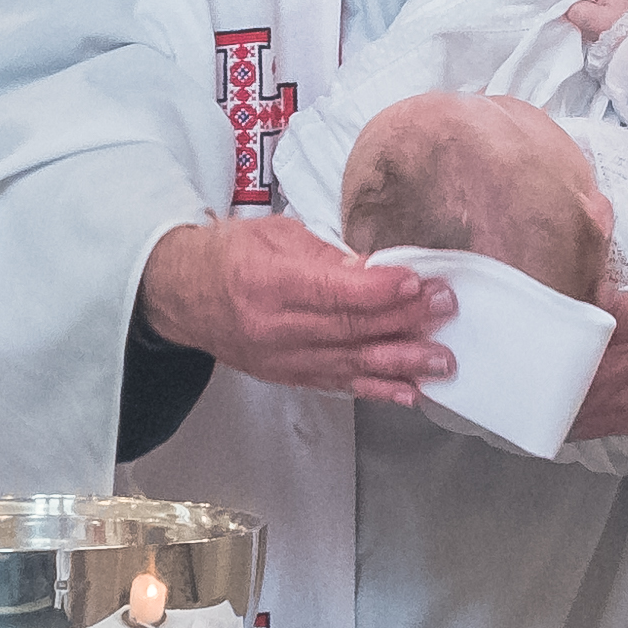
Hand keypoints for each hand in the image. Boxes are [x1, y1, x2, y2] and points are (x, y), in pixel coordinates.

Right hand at [138, 215, 455, 404]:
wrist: (182, 295)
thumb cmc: (228, 256)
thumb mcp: (276, 236)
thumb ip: (327, 255)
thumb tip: (375, 271)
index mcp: (268, 283)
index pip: (334, 292)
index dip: (380, 290)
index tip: (417, 282)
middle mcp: (274, 327)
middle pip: (350, 329)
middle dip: (404, 320)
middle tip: (445, 310)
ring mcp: (281, 358)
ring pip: (350, 363)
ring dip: (401, 362)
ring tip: (440, 360)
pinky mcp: (287, 375)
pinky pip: (338, 384)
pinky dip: (376, 389)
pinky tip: (408, 392)